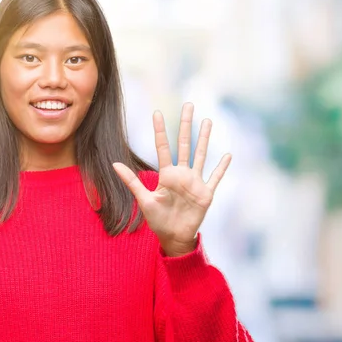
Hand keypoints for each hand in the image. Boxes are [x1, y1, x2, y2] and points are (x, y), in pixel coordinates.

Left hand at [113, 102, 230, 256]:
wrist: (174, 237)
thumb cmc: (158, 220)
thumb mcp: (144, 200)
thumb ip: (131, 181)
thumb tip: (114, 163)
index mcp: (167, 175)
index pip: (163, 148)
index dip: (160, 131)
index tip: (157, 113)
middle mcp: (182, 174)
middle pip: (185, 144)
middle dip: (186, 125)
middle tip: (188, 105)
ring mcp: (195, 182)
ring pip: (201, 155)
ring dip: (204, 138)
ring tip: (208, 120)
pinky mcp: (206, 193)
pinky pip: (215, 177)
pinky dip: (221, 167)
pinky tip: (228, 155)